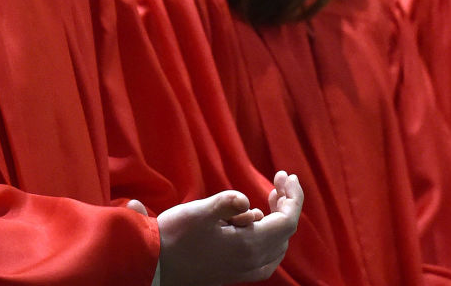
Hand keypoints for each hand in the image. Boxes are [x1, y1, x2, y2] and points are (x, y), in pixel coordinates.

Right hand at [158, 172, 302, 285]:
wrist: (157, 267)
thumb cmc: (175, 237)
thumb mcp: (199, 212)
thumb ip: (227, 203)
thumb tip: (247, 200)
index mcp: (249, 245)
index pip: (288, 221)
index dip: (293, 197)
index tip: (287, 176)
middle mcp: (252, 262)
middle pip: (285, 232)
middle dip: (286, 204)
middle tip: (278, 181)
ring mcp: (245, 271)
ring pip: (278, 245)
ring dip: (278, 219)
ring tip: (269, 198)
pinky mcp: (236, 274)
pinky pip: (267, 256)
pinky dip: (270, 236)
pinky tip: (255, 223)